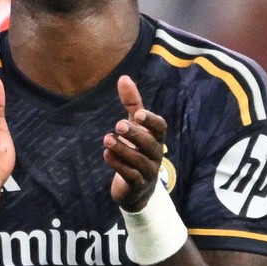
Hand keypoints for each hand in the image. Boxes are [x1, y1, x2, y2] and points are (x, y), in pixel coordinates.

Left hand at [104, 75, 167, 211]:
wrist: (136, 188)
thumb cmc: (136, 150)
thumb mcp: (134, 126)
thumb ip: (131, 104)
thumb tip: (123, 77)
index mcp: (156, 138)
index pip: (160, 127)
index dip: (150, 120)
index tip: (136, 114)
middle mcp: (156, 154)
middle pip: (150, 143)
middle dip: (135, 134)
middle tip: (118, 125)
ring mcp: (148, 171)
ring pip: (139, 160)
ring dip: (122, 149)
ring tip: (107, 139)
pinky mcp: (137, 184)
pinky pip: (130, 175)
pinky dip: (117, 165)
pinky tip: (106, 155)